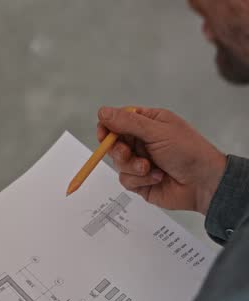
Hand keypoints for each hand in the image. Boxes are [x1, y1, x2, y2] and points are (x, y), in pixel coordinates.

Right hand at [97, 106, 226, 214]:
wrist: (204, 182)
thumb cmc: (189, 151)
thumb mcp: (157, 131)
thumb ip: (128, 122)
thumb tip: (102, 112)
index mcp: (148, 123)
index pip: (118, 121)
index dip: (108, 127)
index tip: (104, 135)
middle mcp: (142, 141)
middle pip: (114, 143)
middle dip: (119, 150)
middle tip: (128, 153)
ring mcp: (140, 161)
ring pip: (118, 163)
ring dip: (133, 167)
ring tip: (150, 168)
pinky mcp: (140, 181)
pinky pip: (126, 180)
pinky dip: (140, 180)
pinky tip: (157, 177)